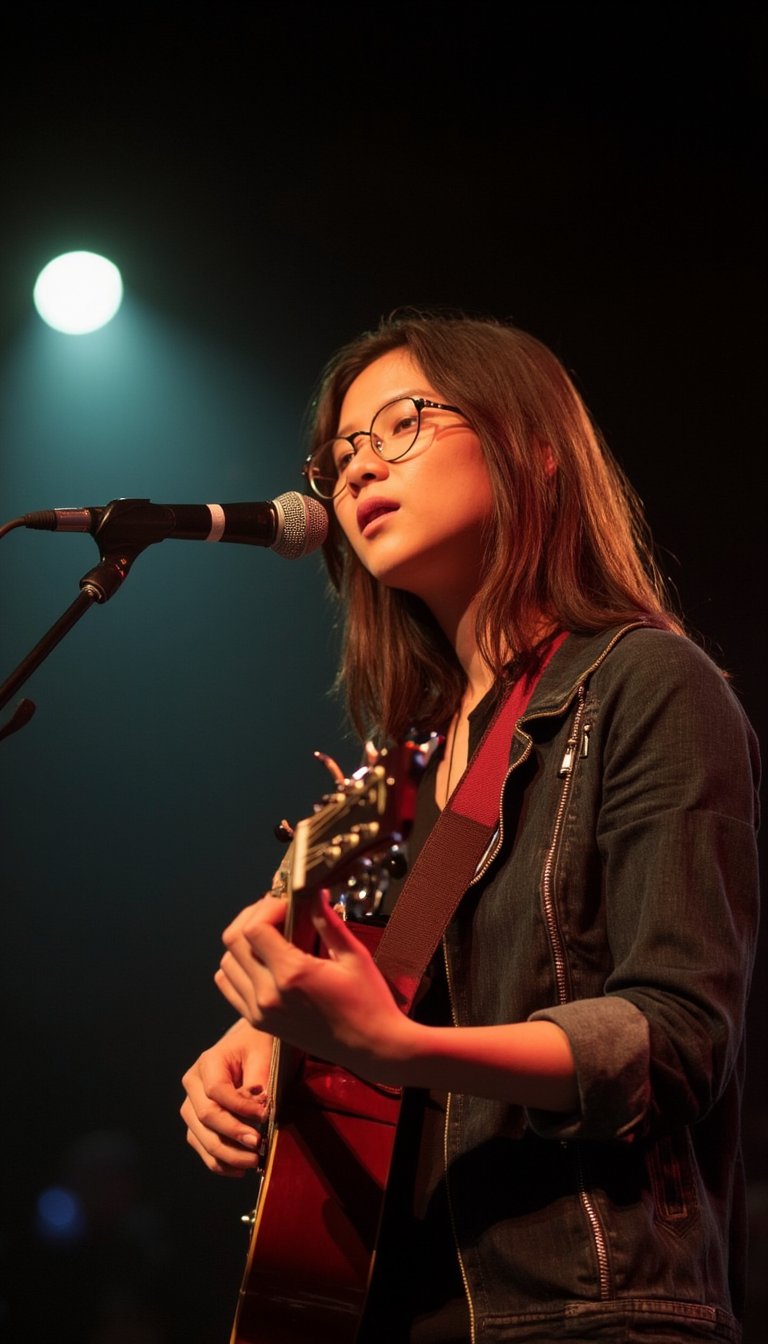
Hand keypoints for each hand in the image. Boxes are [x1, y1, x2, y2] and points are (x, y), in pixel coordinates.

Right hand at [180, 1018, 273, 1175]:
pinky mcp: (197, 1122)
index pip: (217, 1090)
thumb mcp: (263, 1053)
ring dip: (226, 1154)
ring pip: (199, 1136)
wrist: (248, 1044)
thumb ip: (259, 1080)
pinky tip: (239, 1170)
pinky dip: (218, 1162)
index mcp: (208, 1062)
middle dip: (232, 1135)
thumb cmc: (257, 1047)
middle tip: (258, 1146)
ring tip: (253, 1161)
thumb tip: (258, 1113)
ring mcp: (192, 1104)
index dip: (239, 1107)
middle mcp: (193, 1084)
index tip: (264, 1116)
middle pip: (205, 1116)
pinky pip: (201, 1146)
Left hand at [215, 888, 411, 1084]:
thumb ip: (327, 921)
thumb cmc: (369, 1001)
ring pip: (227, 962)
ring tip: (271, 934)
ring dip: (243, 941)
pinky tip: (262, 960)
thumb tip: (313, 892)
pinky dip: (237, 967)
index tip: (288, 902)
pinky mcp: (259, 1023)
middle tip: (278, 910)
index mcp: (292, 974)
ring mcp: (260, 1012)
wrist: (371, 1048)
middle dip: (252, 916)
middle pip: (234, 941)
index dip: (267, 906)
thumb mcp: (354, 955)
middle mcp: (268, 995)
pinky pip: (230, 986)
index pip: (254, 928)